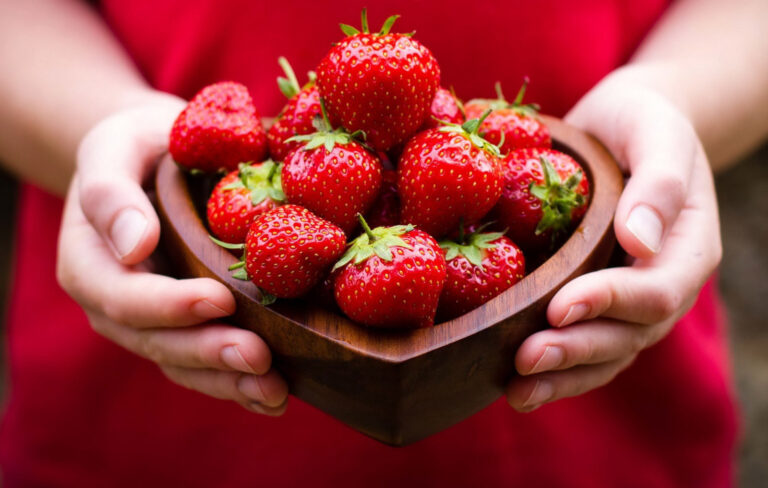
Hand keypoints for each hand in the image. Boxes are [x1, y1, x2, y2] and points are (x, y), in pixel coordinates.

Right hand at [57, 100, 288, 414]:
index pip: (124, 297)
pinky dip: (238, 383)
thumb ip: (111, 192)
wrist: (156, 159)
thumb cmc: (138, 147)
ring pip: (184, 364)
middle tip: (259, 358)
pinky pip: (204, 364)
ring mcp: (150, 323)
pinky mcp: (184, 328)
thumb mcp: (115, 148)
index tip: (220, 299)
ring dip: (229, 382)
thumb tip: (133, 245)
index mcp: (90, 262)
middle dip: (209, 352)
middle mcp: (115, 303)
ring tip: (274, 391)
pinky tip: (274, 396)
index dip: (171, 305)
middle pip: (157, 342)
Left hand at [506, 69, 721, 410]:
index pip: (656, 291)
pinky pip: (586, 346)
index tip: (559, 306)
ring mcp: (632, 301)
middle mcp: (663, 284)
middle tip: (525, 360)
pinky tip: (516, 386)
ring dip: (563, 376)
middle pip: (629, 336)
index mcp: (689, 248)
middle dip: (577, 351)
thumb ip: (658, 185)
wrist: (628, 126)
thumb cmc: (643, 122)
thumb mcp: (657, 133)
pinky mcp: (599, 303)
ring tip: (516, 392)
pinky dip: (556, 371)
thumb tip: (640, 243)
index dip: (609, 303)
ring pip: (606, 354)